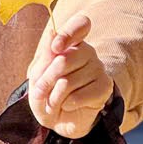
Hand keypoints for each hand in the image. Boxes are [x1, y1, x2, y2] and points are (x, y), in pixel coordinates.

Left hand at [26, 14, 112, 138]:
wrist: (58, 118)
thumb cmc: (46, 92)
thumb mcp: (38, 74)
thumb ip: (45, 56)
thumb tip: (52, 32)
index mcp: (70, 43)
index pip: (80, 25)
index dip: (68, 34)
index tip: (55, 48)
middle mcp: (87, 52)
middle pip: (63, 61)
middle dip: (45, 80)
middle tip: (40, 91)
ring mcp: (98, 69)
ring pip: (67, 82)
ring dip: (53, 96)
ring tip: (53, 101)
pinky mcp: (105, 87)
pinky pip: (79, 96)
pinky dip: (66, 104)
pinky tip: (68, 105)